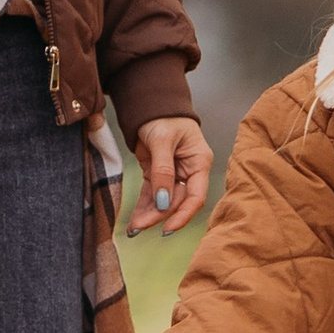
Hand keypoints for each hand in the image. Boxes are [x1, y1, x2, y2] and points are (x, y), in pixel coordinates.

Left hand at [128, 113, 211, 236]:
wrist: (150, 103)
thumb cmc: (163, 116)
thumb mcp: (162, 140)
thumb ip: (163, 171)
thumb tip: (163, 203)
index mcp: (199, 162)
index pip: (195, 196)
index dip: (183, 214)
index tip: (167, 228)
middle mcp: (189, 171)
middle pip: (177, 201)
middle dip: (159, 215)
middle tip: (139, 227)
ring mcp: (174, 174)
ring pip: (163, 201)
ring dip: (149, 214)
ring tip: (133, 229)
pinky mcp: (158, 174)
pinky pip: (152, 194)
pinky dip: (144, 206)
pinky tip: (135, 220)